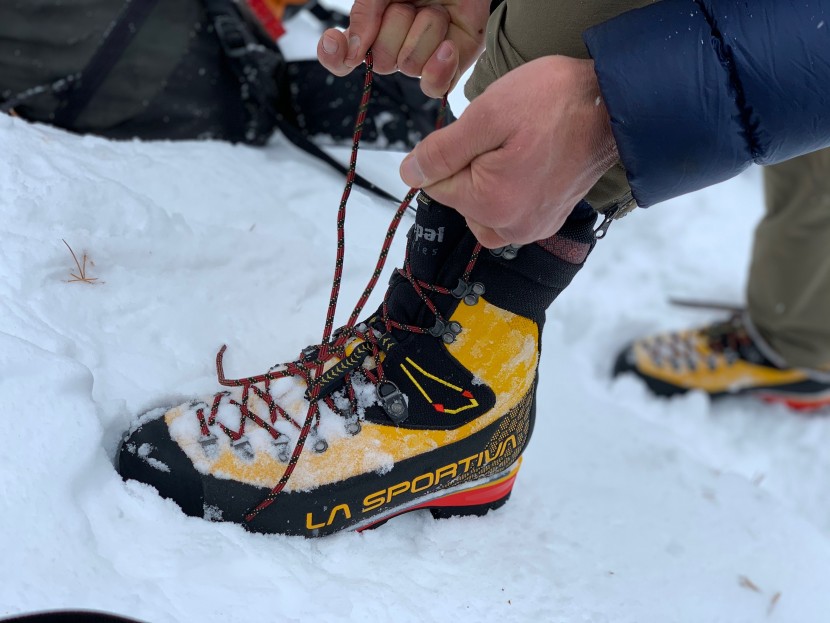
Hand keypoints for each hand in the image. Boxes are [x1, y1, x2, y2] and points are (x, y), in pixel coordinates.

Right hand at [316, 1, 488, 97]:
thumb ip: (364, 12)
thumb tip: (353, 53)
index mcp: (374, 26)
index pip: (344, 57)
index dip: (334, 56)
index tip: (333, 39)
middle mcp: (395, 45)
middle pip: (380, 61)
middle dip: (396, 27)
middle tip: (411, 1)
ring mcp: (422, 57)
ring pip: (409, 67)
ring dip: (424, 31)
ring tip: (437, 8)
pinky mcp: (449, 67)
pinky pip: (434, 86)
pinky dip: (440, 67)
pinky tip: (447, 46)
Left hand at [399, 56, 619, 245]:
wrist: (613, 106)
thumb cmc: (554, 104)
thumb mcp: (486, 115)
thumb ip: (441, 151)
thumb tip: (410, 174)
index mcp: (490, 205)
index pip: (437, 186)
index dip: (450, 153)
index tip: (480, 133)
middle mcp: (511, 228)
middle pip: (460, 199)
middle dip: (470, 168)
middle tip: (504, 137)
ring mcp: (532, 228)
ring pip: (482, 208)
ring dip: (487, 182)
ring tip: (516, 151)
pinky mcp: (548, 221)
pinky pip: (509, 213)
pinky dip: (509, 191)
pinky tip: (529, 164)